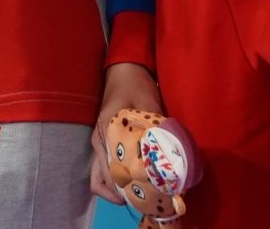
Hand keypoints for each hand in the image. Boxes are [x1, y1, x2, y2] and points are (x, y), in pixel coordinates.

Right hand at [89, 62, 164, 204]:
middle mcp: (98, 141)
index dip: (123, 190)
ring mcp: (99, 141)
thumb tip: (172, 158)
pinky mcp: (105, 139)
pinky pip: (106, 166)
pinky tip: (136, 177)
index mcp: (105, 133)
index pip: (108, 173)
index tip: (143, 196)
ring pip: (101, 175)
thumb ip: (156, 130)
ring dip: (116, 187)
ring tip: (138, 193)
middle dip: (118, 194)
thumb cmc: (136, 86)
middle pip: (99, 180)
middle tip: (141, 200)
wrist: (125, 69)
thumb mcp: (149, 106)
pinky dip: (117, 177)